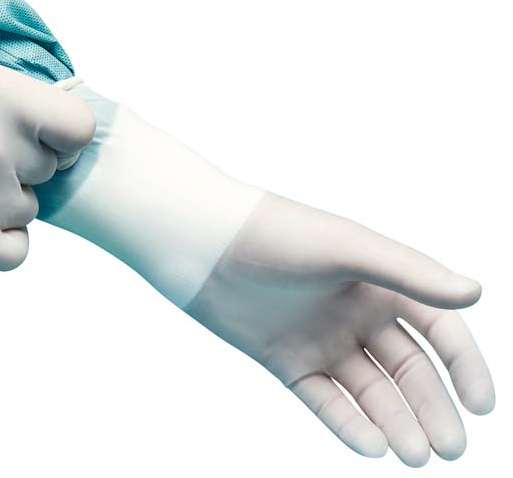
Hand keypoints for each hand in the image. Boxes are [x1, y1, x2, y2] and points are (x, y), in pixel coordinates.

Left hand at [184, 192, 493, 465]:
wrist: (205, 244)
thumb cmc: (278, 233)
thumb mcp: (348, 248)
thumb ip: (409, 273)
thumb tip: (476, 294)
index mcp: (381, 284)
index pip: (438, 331)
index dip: (464, 367)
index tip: (483, 406)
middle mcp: (357, 315)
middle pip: (407, 370)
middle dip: (431, 408)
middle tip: (450, 449)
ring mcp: (322, 340)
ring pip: (369, 391)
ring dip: (395, 422)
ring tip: (415, 456)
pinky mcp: (287, 361)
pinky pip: (325, 399)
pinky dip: (348, 424)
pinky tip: (372, 446)